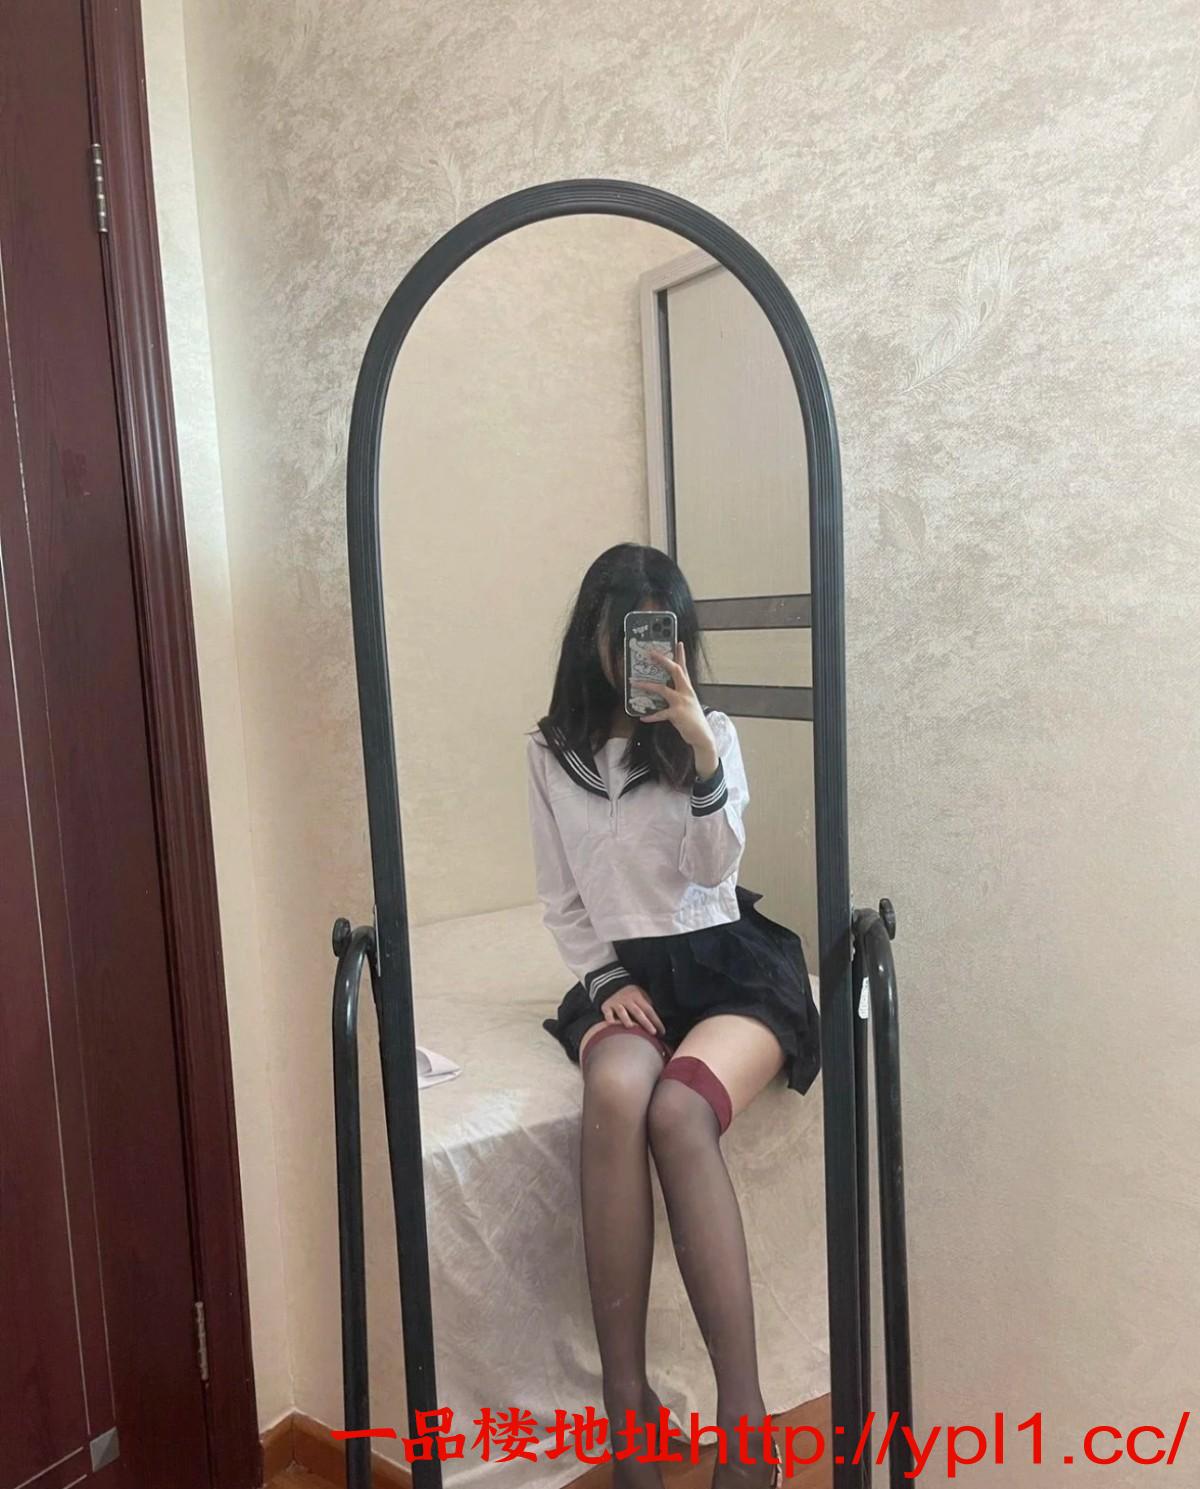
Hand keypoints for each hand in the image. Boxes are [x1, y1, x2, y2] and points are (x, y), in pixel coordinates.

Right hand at [600, 983, 665, 1036]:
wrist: (611, 984)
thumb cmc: (630, 995)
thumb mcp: (640, 996)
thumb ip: (647, 1006)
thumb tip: (658, 1022)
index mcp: (638, 997)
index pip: (649, 1010)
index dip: (656, 1020)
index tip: (662, 1031)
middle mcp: (627, 1000)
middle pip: (637, 1012)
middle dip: (646, 1022)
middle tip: (653, 1032)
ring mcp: (616, 1003)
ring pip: (622, 1011)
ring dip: (626, 1018)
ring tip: (631, 1026)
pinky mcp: (606, 1006)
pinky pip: (607, 1013)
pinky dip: (609, 1018)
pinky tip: (611, 1023)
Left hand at [631, 641, 719, 777]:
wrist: (702, 736)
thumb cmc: (692, 720)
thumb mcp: (687, 704)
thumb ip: (677, 695)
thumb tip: (662, 691)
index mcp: (688, 689)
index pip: (684, 668)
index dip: (681, 655)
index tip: (678, 642)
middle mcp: (686, 692)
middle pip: (675, 670)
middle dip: (662, 660)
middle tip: (650, 653)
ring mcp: (682, 702)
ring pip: (662, 689)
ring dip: (646, 685)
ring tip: (633, 683)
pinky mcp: (677, 714)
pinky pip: (661, 713)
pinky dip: (651, 715)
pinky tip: (643, 717)